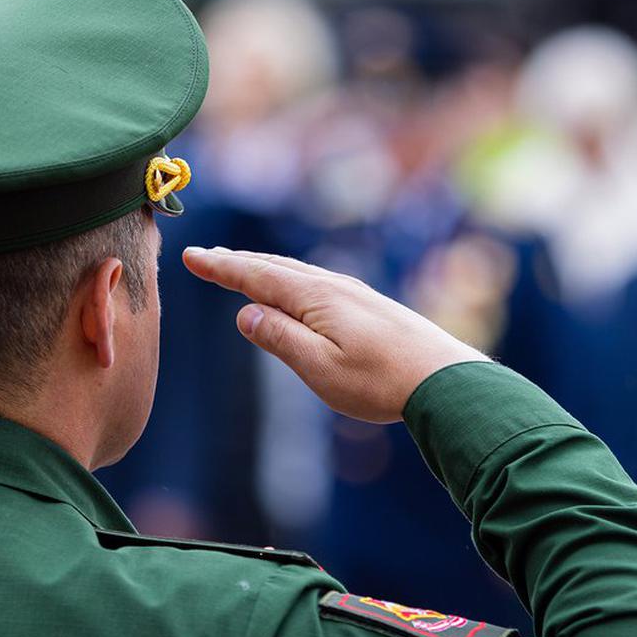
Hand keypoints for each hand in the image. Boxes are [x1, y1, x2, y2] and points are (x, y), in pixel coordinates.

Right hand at [182, 248, 490, 422]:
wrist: (445, 380)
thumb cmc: (380, 381)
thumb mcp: (319, 367)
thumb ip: (279, 338)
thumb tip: (245, 313)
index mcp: (315, 297)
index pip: (257, 276)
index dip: (221, 267)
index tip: (191, 256)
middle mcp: (334, 286)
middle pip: (276, 268)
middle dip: (239, 262)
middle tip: (207, 256)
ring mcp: (355, 294)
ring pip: (299, 274)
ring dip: (267, 269)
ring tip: (245, 268)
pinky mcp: (371, 307)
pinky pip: (319, 284)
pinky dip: (294, 281)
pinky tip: (298, 291)